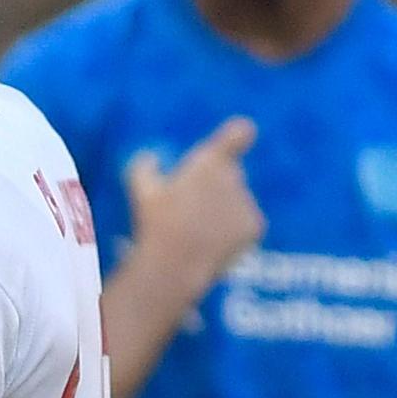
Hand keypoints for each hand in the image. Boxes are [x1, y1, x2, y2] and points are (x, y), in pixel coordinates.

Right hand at [126, 117, 263, 285]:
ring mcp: (248, 202)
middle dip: (216, 185)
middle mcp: (234, 177)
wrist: (176, 264)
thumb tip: (150, 158)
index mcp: (208, 163)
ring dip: (223, 209)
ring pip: (237, 200)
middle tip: (190, 207)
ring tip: (198, 231)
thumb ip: (144, 166)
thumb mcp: (140, 190)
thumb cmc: (155, 224)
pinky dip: (234, 230)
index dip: (239, 134)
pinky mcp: (256, 226)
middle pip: (230, 174)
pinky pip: (246, 222)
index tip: (242, 133)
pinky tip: (212, 242)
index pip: (237, 135)